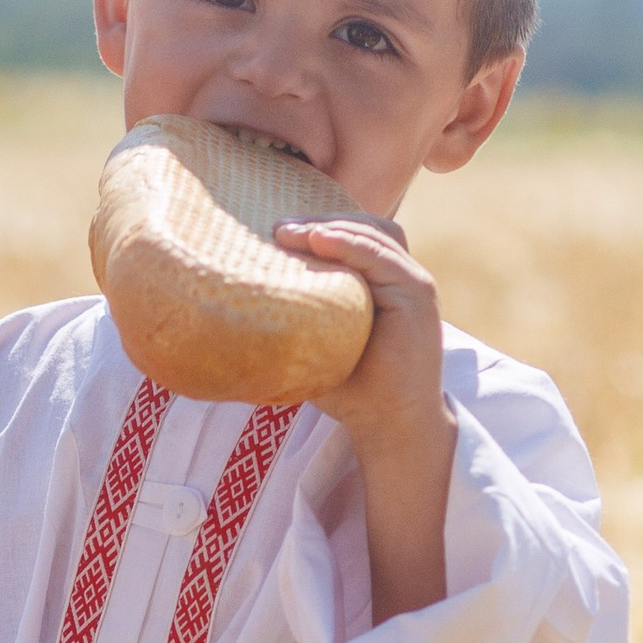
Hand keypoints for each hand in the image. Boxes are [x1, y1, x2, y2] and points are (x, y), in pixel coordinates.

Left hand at [276, 217, 455, 624]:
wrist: (387, 424)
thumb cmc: (348, 388)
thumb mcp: (311, 345)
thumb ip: (290, 320)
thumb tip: (225, 312)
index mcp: (378, 282)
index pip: (351, 235)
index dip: (316, 225)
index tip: (271, 229)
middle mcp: (399, 276)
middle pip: (362, 225)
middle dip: (318, 218)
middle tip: (273, 227)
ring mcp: (412, 283)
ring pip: (374, 234)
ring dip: (329, 226)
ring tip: (287, 231)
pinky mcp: (418, 296)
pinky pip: (383, 258)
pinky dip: (349, 245)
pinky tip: (317, 240)